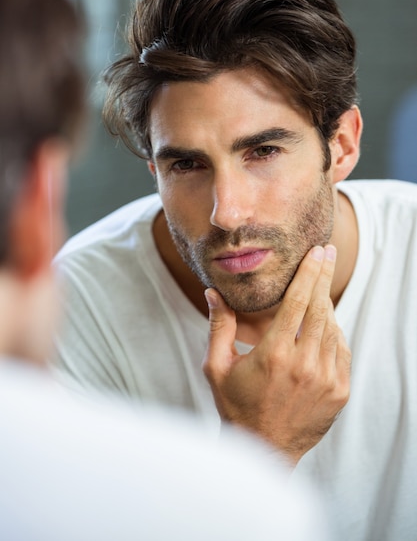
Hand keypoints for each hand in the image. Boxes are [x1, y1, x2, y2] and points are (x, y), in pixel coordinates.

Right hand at [202, 245, 350, 464]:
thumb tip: (213, 292)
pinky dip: (335, 332)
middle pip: (320, 308)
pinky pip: (342, 351)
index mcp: (275, 353)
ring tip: (319, 288)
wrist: (264, 450)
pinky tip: (325, 324)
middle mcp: (305, 364)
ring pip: (333, 328)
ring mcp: (326, 379)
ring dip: (327, 304)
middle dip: (323, 276)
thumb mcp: (217, 367)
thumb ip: (219, 326)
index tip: (316, 252)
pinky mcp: (339, 392)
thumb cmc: (236, 406)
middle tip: (328, 252)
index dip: (308, 273)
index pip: (298, 301)